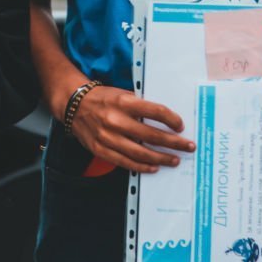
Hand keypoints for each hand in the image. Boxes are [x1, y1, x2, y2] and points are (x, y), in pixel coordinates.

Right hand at [69, 85, 194, 173]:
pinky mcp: (101, 150)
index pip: (155, 111)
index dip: (171, 120)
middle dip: (173, 143)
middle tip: (188, 146)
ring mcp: (108, 137)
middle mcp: (116, 120)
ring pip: (140, 153)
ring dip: (161, 158)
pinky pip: (125, 162)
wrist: (74, 105)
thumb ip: (140, 107)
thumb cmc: (103, 98)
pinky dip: (142, 166)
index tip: (180, 126)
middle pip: (151, 135)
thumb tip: (165, 120)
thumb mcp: (123, 94)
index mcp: (124, 102)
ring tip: (174, 160)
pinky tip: (154, 167)